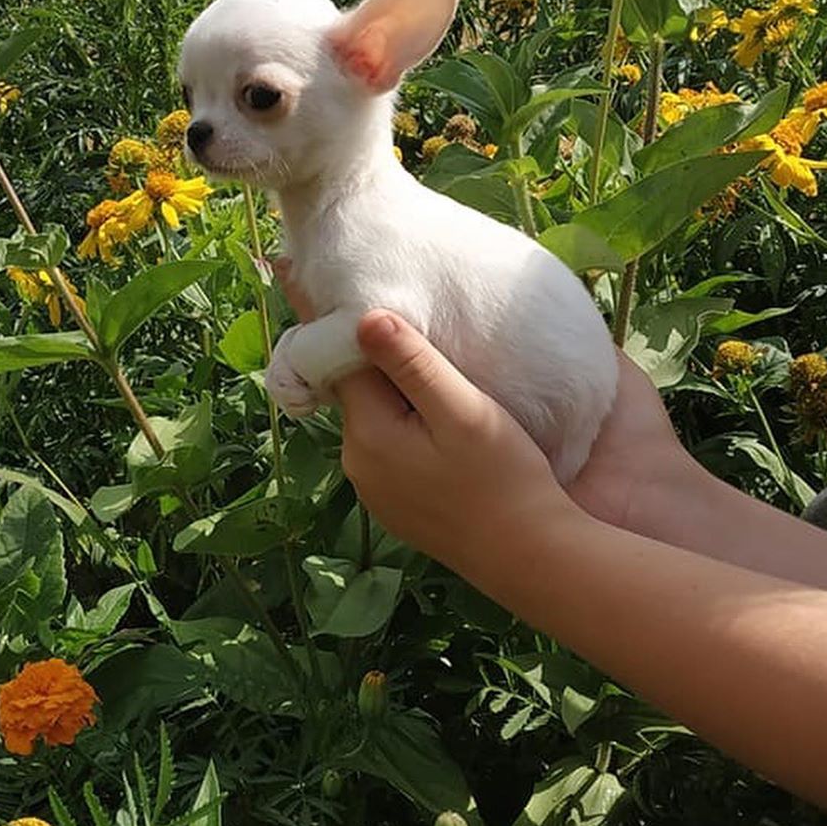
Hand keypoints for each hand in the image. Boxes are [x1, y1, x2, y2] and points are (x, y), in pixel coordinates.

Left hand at [272, 259, 696, 549]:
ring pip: (374, 418)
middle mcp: (358, 462)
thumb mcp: (461, 410)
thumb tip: (361, 314)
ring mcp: (376, 489)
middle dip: (368, 353)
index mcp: (367, 432)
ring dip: (391, 390)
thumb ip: (412, 363)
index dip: (329, 314)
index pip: (336, 357)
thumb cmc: (504, 478)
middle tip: (389, 310)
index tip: (296, 268)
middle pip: (355, 388)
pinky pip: (390, 447)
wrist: (530, 557)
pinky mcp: (398, 505)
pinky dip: (402, 424)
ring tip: (424, 363)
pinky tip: (438, 419)